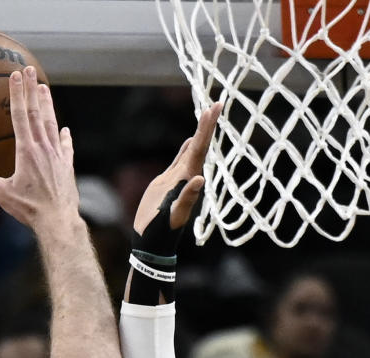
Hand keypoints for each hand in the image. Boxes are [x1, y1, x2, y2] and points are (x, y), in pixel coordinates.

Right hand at [0, 69, 76, 230]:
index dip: (17, 94)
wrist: (58, 221)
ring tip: (45, 89)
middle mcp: (43, 148)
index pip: (21, 115)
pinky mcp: (67, 167)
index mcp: (26, 151)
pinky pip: (66, 146)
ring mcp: (57, 156)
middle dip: (33, 90)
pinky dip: (64, 136)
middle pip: (37, 113)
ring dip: (48, 105)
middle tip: (31, 70)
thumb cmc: (28, 209)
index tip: (16, 75)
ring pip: (52, 124)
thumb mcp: (1, 193)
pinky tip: (64, 129)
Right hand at [133, 102, 220, 236]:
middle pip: (199, 145)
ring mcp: (178, 178)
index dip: (207, 128)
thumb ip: (186, 198)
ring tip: (207, 115)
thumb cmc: (161, 231)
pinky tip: (190, 140)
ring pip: (191, 150)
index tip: (214, 108)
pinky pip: (180, 159)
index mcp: (190, 179)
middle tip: (217, 103)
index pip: (200, 148)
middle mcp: (187, 176)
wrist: (152, 243)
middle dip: (208, 124)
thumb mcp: (174, 215)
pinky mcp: (168, 182)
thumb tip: (200, 179)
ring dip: (199, 133)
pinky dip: (186, 147)